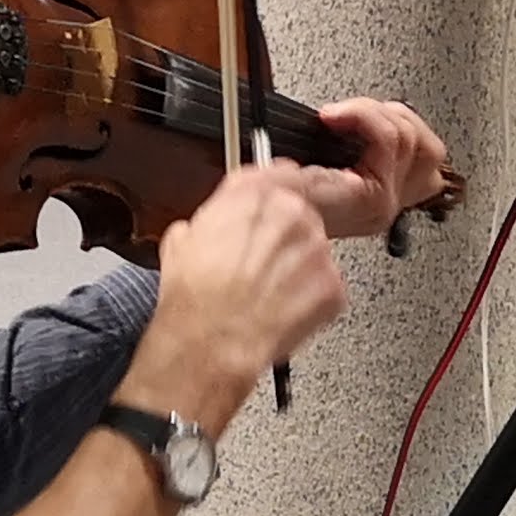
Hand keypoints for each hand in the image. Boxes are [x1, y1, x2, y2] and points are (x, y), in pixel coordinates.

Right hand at [134, 163, 344, 439]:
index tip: (283, 201)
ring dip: (299, 269)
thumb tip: (208, 230)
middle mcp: (291, 213)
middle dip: (288, 237)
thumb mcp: (182, 239)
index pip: (285, 173)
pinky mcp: (332, 286)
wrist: (211, 342)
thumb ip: (211, 221)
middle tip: (265, 264)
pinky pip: (327, 288)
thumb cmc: (194, 297)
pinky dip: (311, 301)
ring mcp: (317, 249)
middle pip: (305, 213)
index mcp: (254, 193)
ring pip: (316, 251)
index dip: (283, 190)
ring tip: (268, 294)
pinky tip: (283, 312)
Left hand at [286, 95, 447, 237]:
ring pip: (412, 139)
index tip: (354, 113)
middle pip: (431, 150)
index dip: (397, 120)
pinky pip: (389, 139)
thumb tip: (353, 112)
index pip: (425, 156)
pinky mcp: (376, 198)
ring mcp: (385, 203)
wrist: (257, 203)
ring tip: (340, 116)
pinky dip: (362, 115)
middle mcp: (388, 202)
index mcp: (377, 194)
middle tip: (353, 114)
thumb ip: (352, 136)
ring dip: (373, 112)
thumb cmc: (275, 185)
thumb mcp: (322, 151)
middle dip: (394, 115)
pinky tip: (334, 118)